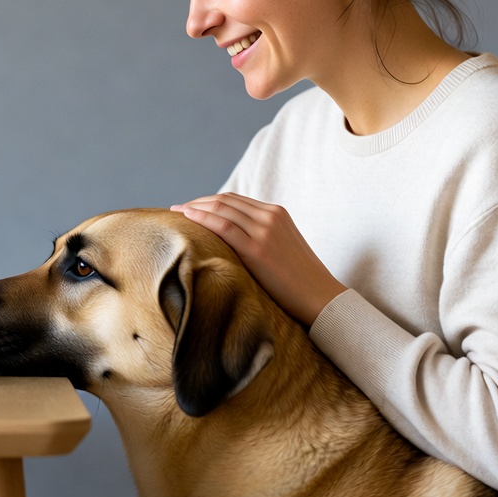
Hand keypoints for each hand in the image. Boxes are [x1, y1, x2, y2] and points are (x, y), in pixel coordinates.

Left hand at [172, 193, 345, 327]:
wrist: (321, 297)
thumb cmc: (298, 279)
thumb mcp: (281, 246)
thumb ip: (259, 235)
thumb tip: (228, 238)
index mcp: (276, 213)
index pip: (233, 199)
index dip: (208, 201)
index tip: (189, 207)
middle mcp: (270, 216)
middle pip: (224, 201)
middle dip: (197, 202)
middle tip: (177, 208)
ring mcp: (265, 230)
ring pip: (221, 209)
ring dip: (194, 208)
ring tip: (176, 213)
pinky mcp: (258, 249)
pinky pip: (223, 226)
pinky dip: (202, 218)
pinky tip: (187, 218)